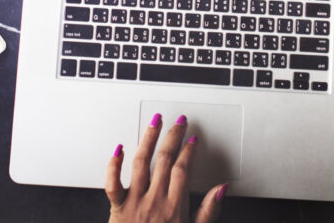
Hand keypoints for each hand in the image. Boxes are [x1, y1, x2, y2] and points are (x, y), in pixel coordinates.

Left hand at [106, 113, 225, 222]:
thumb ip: (208, 211)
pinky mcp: (117, 208)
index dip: (189, 151)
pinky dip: (113, 165)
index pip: (183, 170)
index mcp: (174, 207)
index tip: (193, 139)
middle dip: (173, 137)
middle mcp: (154, 201)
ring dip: (148, 139)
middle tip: (179, 122)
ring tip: (155, 122)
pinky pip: (112, 183)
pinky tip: (118, 148)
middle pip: (164, 160)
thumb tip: (221, 189)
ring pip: (140, 163)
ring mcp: (134, 203)